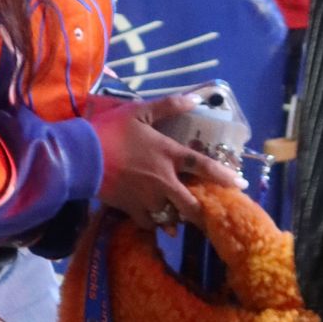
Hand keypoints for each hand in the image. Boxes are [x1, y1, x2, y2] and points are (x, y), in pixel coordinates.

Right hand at [89, 91, 241, 228]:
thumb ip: (169, 105)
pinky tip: (156, 222)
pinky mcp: (132, 209)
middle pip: (192, 204)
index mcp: (169, 154)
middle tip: (208, 215)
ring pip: (173, 218)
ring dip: (179, 219)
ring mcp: (149, 198)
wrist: (81, 156)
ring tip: (181, 220)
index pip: (204, 166)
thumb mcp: (139, 111)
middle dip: (203, 212)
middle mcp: (164, 180)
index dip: (225, 176)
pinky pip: (150, 224)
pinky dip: (155, 224)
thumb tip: (196, 97)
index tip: (241, 184)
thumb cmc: (110, 131)